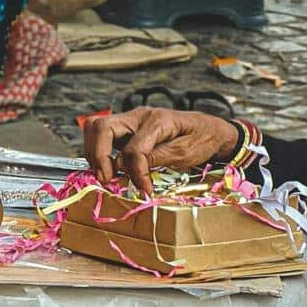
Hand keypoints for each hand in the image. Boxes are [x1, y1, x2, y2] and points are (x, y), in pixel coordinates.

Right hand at [83, 107, 240, 197]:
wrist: (211, 130)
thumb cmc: (202, 140)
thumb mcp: (186, 153)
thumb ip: (157, 158)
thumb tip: (127, 167)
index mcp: (158, 120)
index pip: (134, 148)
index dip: (136, 173)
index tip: (144, 190)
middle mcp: (139, 116)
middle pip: (102, 127)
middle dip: (99, 156)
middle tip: (105, 180)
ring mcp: (131, 120)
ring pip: (96, 128)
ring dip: (94, 153)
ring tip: (105, 176)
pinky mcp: (128, 128)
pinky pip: (103, 135)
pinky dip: (99, 151)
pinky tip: (108, 168)